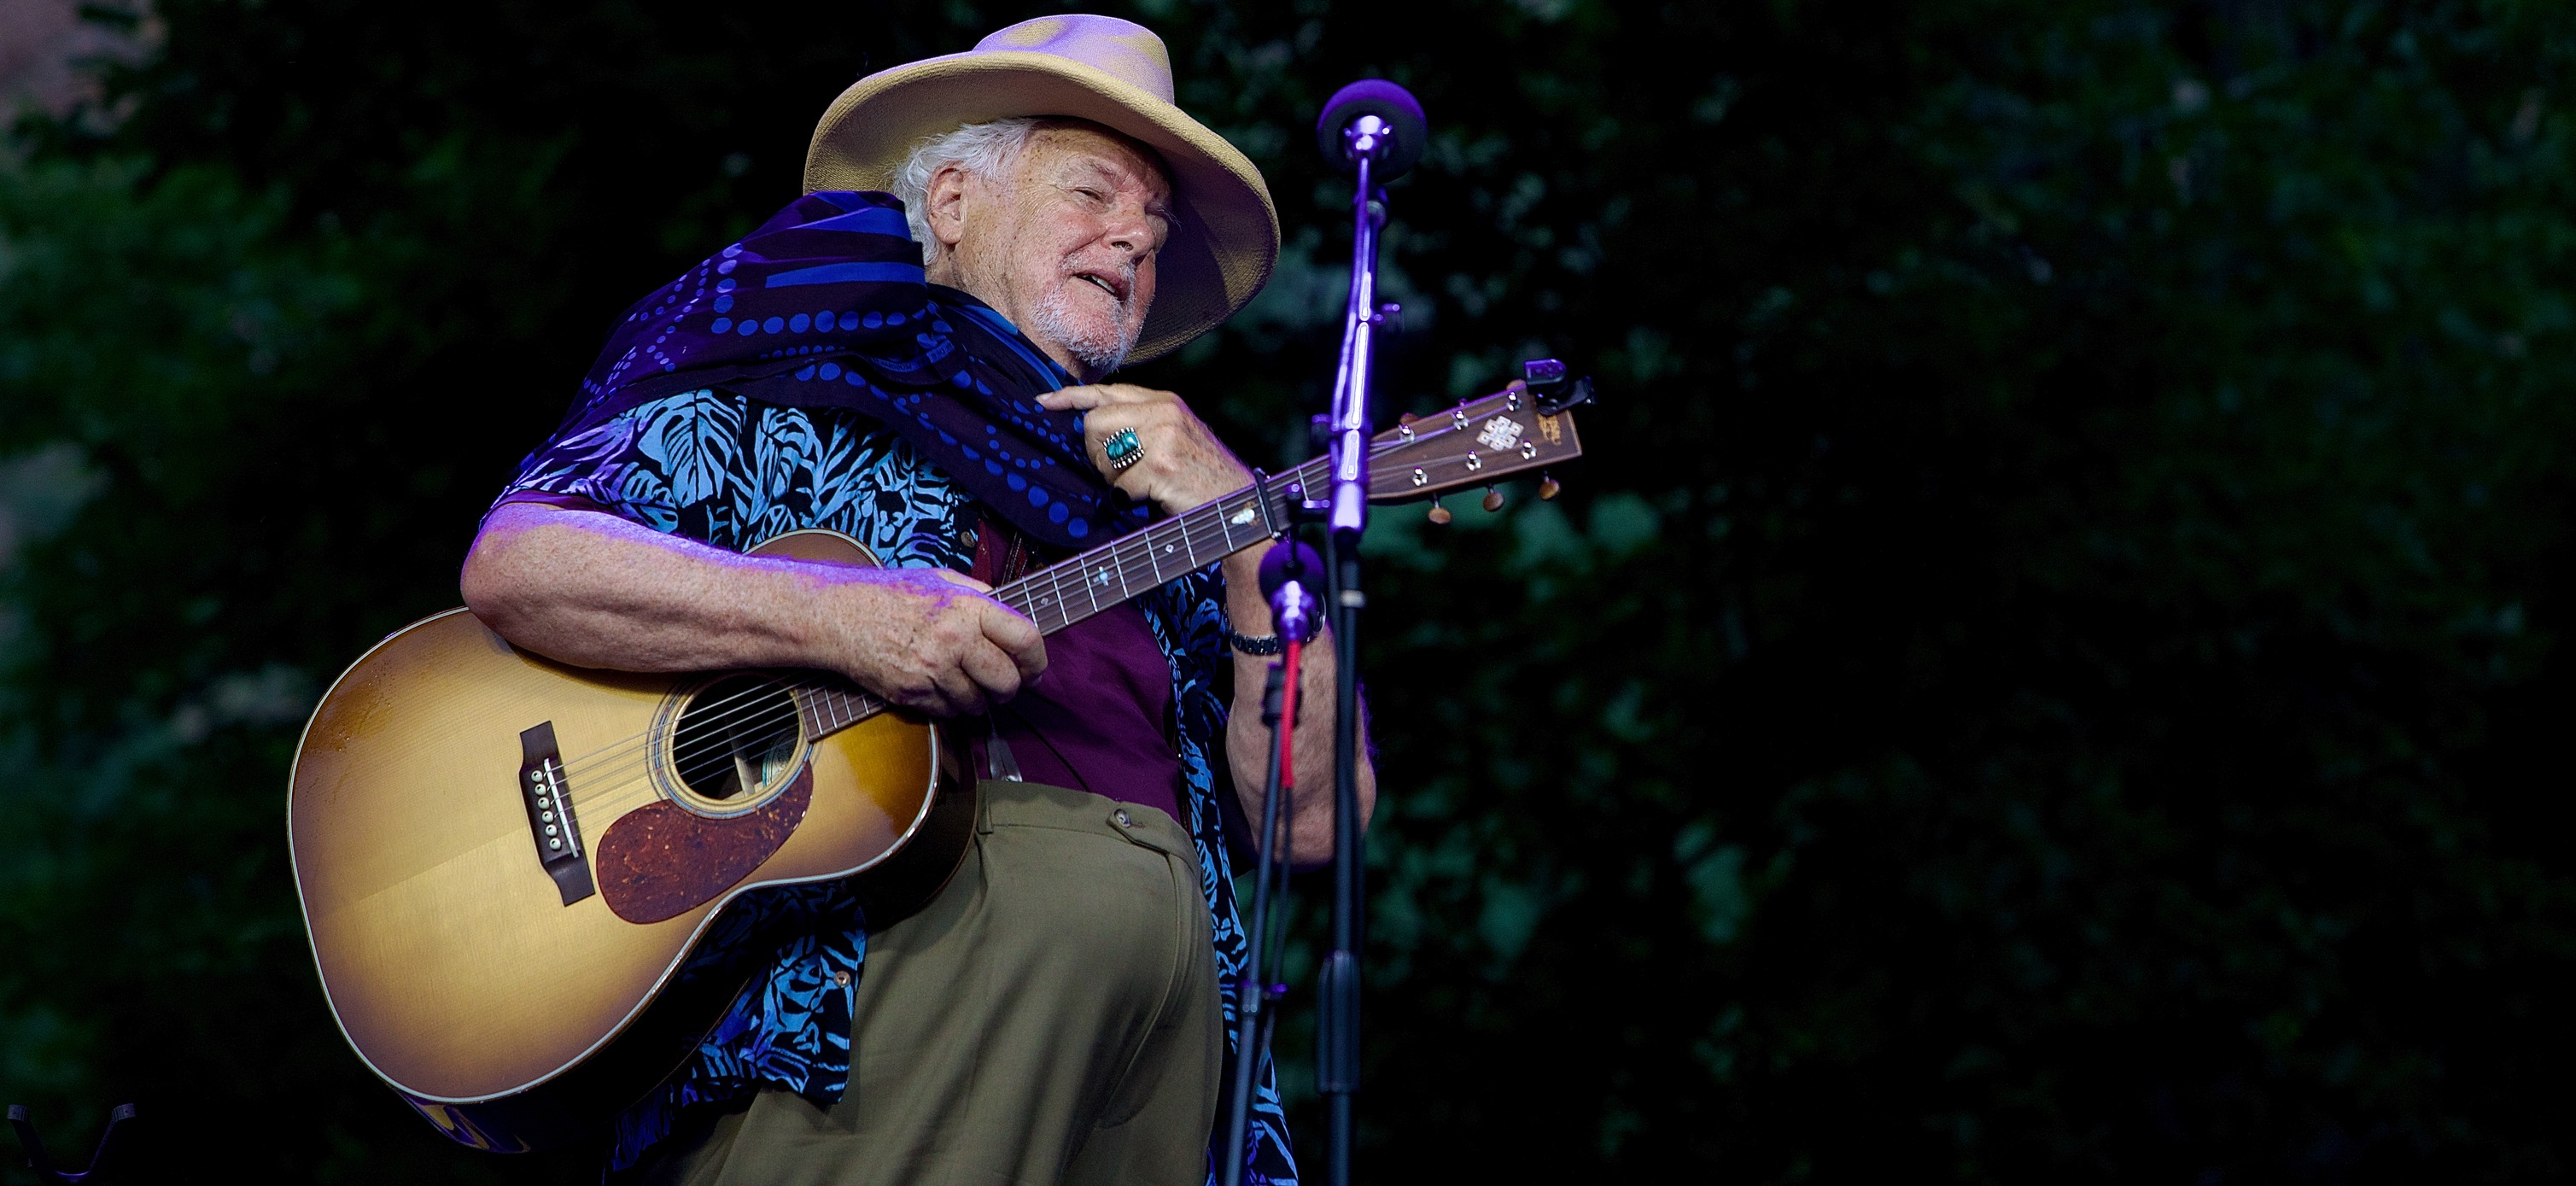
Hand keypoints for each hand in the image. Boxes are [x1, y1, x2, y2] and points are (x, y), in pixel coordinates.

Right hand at [821, 567, 1045, 715]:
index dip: (1038, 660)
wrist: (839, 616)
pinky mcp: (912, 692)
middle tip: (1004, 684)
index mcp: (967, 608)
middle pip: (1007, 682)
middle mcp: (953, 640)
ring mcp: (932, 670)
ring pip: (978, 704)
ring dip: (978, 700)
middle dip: (1011, 687)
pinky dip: (950, 706)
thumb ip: (979, 594)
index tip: (1035, 668)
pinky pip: (948, 713)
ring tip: (967, 683)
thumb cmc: (889, 594)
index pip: (1026, 641)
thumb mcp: (940, 578)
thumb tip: (1011, 611)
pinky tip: (941, 688)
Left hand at [1037, 383, 1252, 514]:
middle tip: (1122, 473)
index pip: (1106, 391)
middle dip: (1097, 453)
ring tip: (1144, 485)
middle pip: (1094, 423)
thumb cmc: (1203, 478)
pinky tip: (1154, 497)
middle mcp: (1164, 411)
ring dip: (1115, 478)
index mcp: (1165, 401)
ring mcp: (1164, 437)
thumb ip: (1141, 423)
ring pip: (1104, 454)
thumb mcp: (1177, 437)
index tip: (1045, 403)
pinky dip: (1132, 499)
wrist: (1241, 506)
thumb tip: (1092, 426)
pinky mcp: (1162, 465)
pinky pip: (1121, 484)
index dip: (1071, 397)